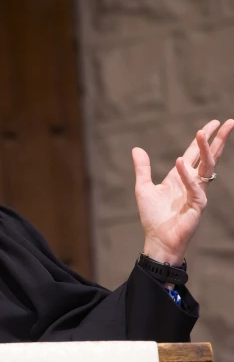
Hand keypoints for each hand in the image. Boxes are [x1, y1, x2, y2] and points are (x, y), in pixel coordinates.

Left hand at [133, 119, 233, 265]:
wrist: (158, 239)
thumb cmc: (153, 217)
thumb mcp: (144, 188)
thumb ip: (142, 169)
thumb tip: (136, 148)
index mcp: (181, 177)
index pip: (195, 154)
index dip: (203, 139)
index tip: (212, 124)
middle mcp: (192, 182)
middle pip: (209, 157)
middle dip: (218, 140)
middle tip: (227, 122)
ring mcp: (197, 193)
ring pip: (207, 168)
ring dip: (206, 150)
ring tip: (202, 133)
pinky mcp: (197, 206)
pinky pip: (195, 188)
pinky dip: (187, 175)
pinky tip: (180, 162)